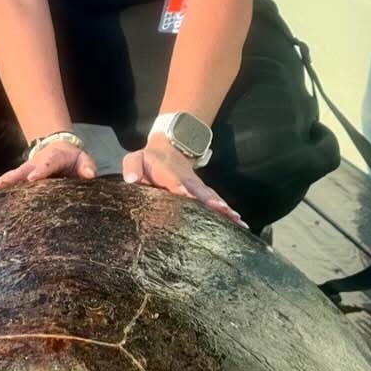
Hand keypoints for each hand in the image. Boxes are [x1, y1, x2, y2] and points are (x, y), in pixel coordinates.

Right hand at [0, 138, 96, 197]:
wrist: (58, 148)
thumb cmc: (72, 157)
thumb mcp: (83, 159)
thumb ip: (87, 167)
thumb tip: (89, 176)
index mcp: (52, 160)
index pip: (46, 165)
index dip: (40, 171)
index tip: (32, 178)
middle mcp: (33, 166)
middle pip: (18, 173)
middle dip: (7, 181)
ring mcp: (24, 173)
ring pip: (8, 179)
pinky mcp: (19, 179)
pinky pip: (7, 185)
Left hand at [121, 136, 244, 225]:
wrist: (167, 148)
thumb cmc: (148, 159)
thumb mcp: (135, 158)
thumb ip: (132, 167)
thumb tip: (131, 179)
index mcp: (169, 175)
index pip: (177, 182)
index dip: (183, 189)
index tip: (189, 194)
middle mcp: (187, 181)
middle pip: (201, 192)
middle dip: (212, 201)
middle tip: (225, 211)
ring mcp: (196, 187)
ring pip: (212, 197)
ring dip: (224, 208)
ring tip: (238, 220)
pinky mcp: (202, 193)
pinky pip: (214, 201)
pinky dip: (226, 210)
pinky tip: (238, 222)